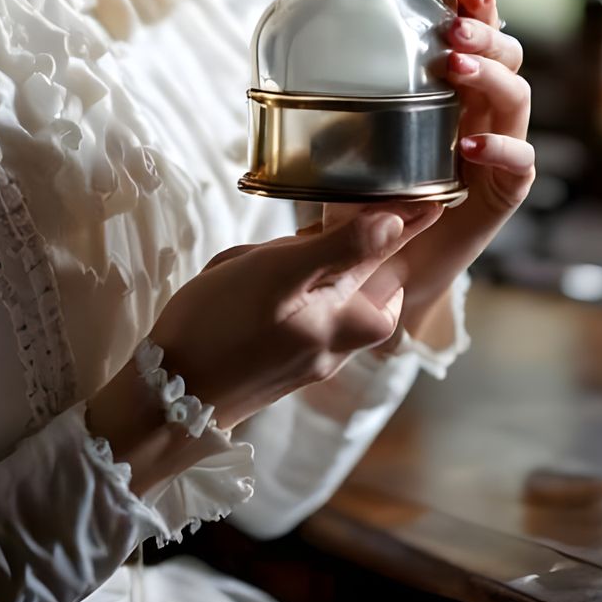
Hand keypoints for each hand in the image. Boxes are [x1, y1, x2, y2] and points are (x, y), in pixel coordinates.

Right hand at [143, 200, 446, 433]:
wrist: (168, 401)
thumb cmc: (219, 328)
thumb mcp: (277, 274)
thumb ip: (338, 249)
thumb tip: (393, 223)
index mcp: (339, 316)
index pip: (383, 259)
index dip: (405, 225)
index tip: (433, 201)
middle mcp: (332, 342)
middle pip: (366, 288)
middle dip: (360, 254)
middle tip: (353, 221)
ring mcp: (306, 358)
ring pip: (330, 302)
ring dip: (321, 273)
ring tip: (284, 254)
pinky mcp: (280, 364)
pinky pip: (302, 318)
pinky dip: (293, 294)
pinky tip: (255, 287)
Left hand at [325, 0, 535, 332]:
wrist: (378, 268)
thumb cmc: (361, 196)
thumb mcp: (341, 142)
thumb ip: (334, 106)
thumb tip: (297, 62)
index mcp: (450, 89)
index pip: (475, 36)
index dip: (476, 6)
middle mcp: (480, 112)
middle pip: (507, 57)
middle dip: (485, 34)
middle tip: (452, 30)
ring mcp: (497, 151)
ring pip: (518, 98)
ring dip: (490, 77)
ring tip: (455, 68)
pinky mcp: (502, 194)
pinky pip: (519, 164)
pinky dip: (499, 147)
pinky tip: (468, 141)